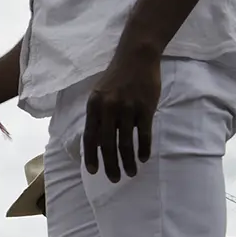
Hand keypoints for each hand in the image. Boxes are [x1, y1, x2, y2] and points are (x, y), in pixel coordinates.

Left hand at [83, 53, 161, 182]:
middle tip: (114, 179)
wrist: (136, 57)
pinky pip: (143, 134)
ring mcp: (127, 108)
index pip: (90, 137)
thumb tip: (98, 144)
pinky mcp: (145, 108)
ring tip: (131, 172)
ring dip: (128, 162)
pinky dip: (143, 149)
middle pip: (108, 145)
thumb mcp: (100, 94)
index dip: (91, 156)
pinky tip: (143, 158)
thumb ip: (98, 116)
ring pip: (126, 143)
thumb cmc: (117, 77)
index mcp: (94, 105)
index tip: (94, 172)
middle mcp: (108, 108)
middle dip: (110, 165)